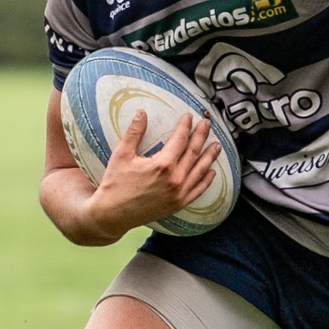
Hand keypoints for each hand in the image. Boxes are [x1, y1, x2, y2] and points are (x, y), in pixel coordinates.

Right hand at [85, 109, 219, 239]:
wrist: (112, 214)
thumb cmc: (115, 185)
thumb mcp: (121, 155)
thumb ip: (134, 132)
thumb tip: (142, 113)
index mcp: (162, 165)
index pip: (180, 140)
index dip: (185, 126)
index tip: (189, 117)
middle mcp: (174, 179)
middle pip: (193, 152)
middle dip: (201, 136)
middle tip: (206, 124)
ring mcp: (178, 193)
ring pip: (200, 171)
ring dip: (209, 156)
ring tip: (216, 145)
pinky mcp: (178, 204)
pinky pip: (197, 190)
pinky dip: (206, 180)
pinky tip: (211, 172)